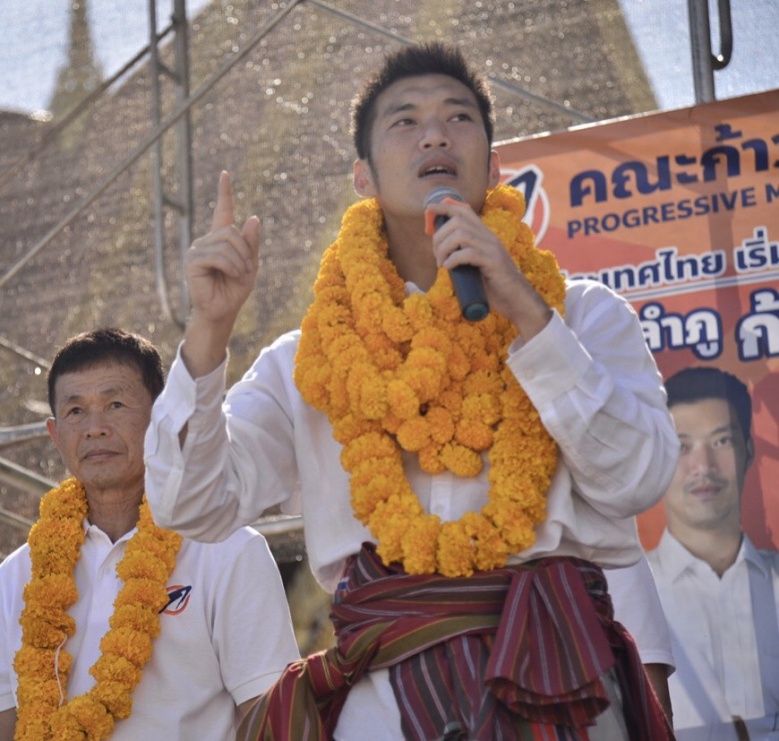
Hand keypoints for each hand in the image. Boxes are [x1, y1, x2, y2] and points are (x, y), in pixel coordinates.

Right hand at [186, 171, 259, 324]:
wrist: (223, 310)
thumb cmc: (235, 289)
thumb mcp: (251, 264)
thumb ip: (251, 243)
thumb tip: (253, 217)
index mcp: (222, 239)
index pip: (223, 211)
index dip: (225, 193)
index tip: (225, 174)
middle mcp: (207, 241)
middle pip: (231, 232)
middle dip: (245, 251)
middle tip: (246, 270)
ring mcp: (198, 250)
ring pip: (226, 244)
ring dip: (239, 261)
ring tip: (239, 275)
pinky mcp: (193, 261)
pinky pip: (218, 255)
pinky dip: (230, 266)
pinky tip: (230, 275)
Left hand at [427, 198, 551, 338]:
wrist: (516, 301)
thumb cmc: (494, 288)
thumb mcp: (476, 268)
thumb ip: (462, 260)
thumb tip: (440, 261)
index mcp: (485, 236)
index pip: (465, 211)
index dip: (445, 206)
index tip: (430, 210)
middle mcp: (489, 237)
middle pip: (457, 221)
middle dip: (439, 236)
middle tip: (436, 255)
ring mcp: (492, 249)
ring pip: (461, 234)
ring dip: (444, 248)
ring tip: (441, 263)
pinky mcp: (493, 262)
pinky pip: (468, 253)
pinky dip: (453, 259)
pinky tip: (448, 268)